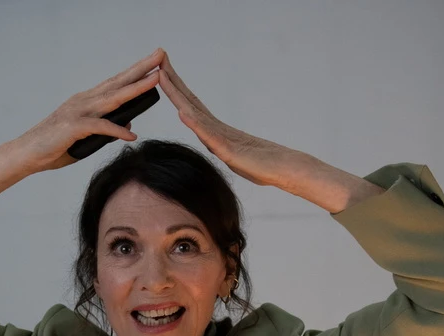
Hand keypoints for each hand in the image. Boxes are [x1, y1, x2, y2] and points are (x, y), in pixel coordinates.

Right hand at [11, 49, 163, 172]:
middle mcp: (84, 101)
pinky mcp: (73, 126)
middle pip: (118, 82)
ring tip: (156, 78)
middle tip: (161, 55)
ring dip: (136, 88)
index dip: (136, 72)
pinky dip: (116, 130)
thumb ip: (106, 130)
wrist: (27, 154)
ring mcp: (78, 111)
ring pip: (113, 98)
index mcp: (87, 101)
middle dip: (141, 68)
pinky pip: (100, 127)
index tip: (155, 63)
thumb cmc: (54, 146)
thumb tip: (128, 126)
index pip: (116, 83)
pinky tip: (131, 135)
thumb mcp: (86, 138)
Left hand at [157, 53, 286, 186]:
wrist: (286, 169)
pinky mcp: (229, 150)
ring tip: (162, 76)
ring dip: (177, 94)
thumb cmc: (263, 165)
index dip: (175, 88)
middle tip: (158, 58)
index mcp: (215, 130)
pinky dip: (195, 123)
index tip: (161, 72)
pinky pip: (210, 136)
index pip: (190, 105)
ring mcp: (222, 137)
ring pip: (195, 113)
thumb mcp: (233, 157)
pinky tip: (183, 112)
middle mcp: (217, 128)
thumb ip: (221, 148)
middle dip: (172, 80)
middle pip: (190, 101)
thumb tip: (212, 143)